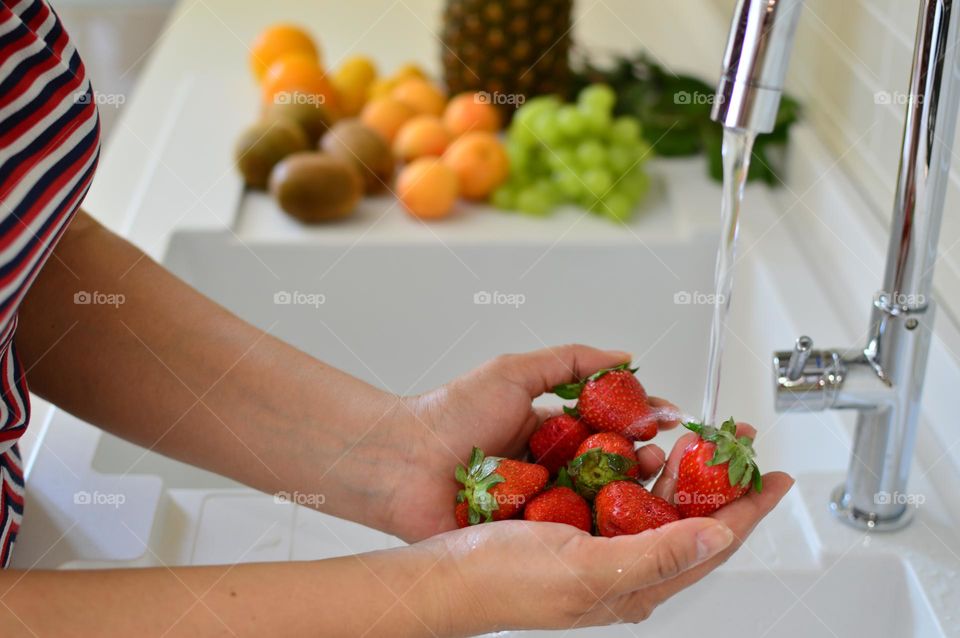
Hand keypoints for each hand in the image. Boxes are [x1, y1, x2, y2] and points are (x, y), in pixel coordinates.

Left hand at [388, 345, 680, 540]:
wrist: (403, 462)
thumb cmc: (449, 415)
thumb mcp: (514, 373)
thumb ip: (569, 362)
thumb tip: (623, 356)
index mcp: (549, 430)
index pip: (609, 426)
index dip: (643, 424)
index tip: (674, 422)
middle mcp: (550, 467)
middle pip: (612, 468)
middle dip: (646, 463)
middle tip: (668, 461)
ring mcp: (541, 503)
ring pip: (598, 503)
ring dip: (630, 498)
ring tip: (657, 491)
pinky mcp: (528, 535)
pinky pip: (570, 535)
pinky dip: (599, 532)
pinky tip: (629, 530)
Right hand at [414, 435, 792, 634]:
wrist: (446, 573)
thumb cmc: (507, 580)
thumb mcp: (590, 570)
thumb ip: (658, 554)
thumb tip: (719, 534)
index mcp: (637, 586)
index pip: (714, 544)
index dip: (750, 509)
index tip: (775, 479)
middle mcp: (625, 568)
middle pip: (692, 521)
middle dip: (720, 483)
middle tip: (737, 447)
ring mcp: (599, 546)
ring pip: (658, 505)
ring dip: (681, 472)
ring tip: (694, 443)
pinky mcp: (574, 525)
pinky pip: (621, 494)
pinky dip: (637, 468)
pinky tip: (636, 451)